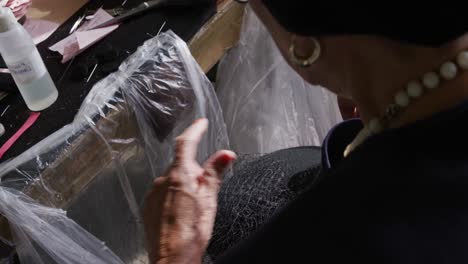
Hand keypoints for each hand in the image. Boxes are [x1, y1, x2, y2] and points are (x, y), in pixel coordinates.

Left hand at [143, 119, 235, 263]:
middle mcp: (162, 182)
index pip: (186, 143)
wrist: (172, 260)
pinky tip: (181, 215)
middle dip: (194, 172)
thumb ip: (215, 173)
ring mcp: (152, 194)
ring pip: (172, 181)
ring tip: (193, 210)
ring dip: (184, 187)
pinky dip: (173, 198)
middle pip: (181, 165)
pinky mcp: (148, 207)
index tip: (201, 123)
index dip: (195, 130)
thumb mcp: (210, 200)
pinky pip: (163, 194)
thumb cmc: (191, 234)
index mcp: (179, 176)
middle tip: (205, 191)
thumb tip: (226, 155)